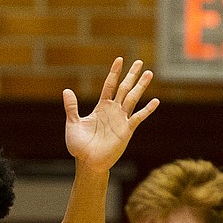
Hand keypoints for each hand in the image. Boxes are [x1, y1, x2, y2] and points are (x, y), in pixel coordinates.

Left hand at [63, 58, 158, 173]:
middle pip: (124, 89)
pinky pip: (138, 117)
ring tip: (149, 73)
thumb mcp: (73, 123)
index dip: (114, 73)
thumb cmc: (79, 146)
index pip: (109, 86)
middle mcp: (113, 111)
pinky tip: (155, 101)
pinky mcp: (126, 130)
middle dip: (131, 75)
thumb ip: (71, 107)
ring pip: (133, 98)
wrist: (87, 162)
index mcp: (101, 107)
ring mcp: (121, 119)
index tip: (119, 60)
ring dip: (140, 86)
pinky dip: (147, 109)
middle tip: (139, 62)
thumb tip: (66, 90)